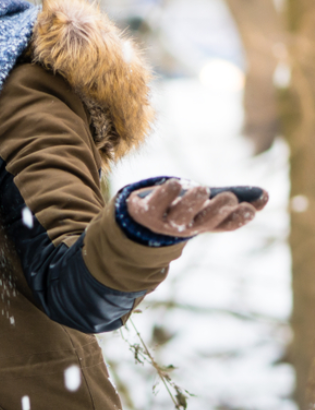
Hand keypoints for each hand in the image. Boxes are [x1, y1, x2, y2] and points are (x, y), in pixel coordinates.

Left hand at [126, 179, 267, 237]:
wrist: (143, 215)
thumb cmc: (182, 206)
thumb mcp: (209, 202)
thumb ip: (236, 195)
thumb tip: (266, 196)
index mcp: (205, 222)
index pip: (225, 224)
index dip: (238, 219)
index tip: (249, 209)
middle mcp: (188, 225)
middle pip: (204, 221)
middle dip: (217, 210)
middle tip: (228, 198)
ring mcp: (166, 220)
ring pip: (180, 216)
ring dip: (191, 203)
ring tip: (202, 190)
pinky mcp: (147, 211)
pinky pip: (156, 205)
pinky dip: (165, 195)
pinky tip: (175, 184)